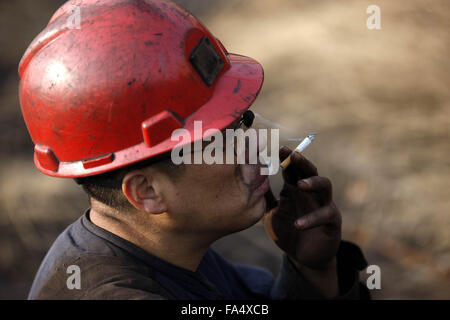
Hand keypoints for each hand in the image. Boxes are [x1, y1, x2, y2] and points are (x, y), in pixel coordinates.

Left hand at [263, 146, 341, 269]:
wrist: (302, 256)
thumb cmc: (287, 230)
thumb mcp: (270, 212)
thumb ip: (263, 196)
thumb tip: (249, 177)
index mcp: (295, 188)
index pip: (293, 168)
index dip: (288, 158)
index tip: (280, 148)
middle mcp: (311, 193)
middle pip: (310, 170)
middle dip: (302, 162)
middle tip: (293, 156)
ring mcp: (324, 205)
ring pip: (325, 185)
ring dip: (313, 182)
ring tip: (300, 184)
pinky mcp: (332, 221)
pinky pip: (326, 214)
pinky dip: (312, 218)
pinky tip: (297, 224)